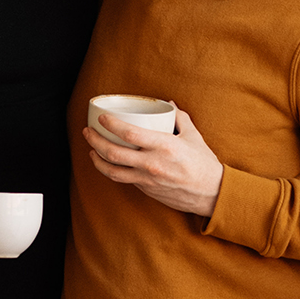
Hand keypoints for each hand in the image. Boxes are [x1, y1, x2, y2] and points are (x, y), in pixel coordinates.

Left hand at [83, 107, 223, 220]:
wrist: (211, 194)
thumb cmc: (204, 164)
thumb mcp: (194, 136)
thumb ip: (180, 118)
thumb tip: (169, 104)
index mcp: (164, 146)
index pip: (129, 133)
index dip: (111, 124)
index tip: (102, 117)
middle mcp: (152, 163)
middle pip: (113, 152)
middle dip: (95, 140)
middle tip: (88, 131)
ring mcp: (147, 179)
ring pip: (112, 171)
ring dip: (97, 159)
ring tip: (90, 150)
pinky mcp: (146, 189)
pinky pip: (123, 179)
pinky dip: (112, 170)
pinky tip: (107, 163)